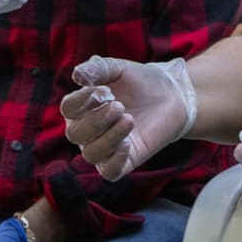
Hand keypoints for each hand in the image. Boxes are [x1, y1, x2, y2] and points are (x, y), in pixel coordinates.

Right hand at [61, 55, 196, 180]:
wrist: (172, 95)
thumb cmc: (140, 81)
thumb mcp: (118, 68)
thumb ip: (97, 68)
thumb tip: (77, 76)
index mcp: (82, 107)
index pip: (69, 108)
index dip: (83, 100)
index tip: (106, 89)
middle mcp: (88, 130)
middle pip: (75, 134)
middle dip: (96, 120)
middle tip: (120, 105)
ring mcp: (105, 148)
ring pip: (91, 153)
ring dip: (109, 137)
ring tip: (129, 119)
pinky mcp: (125, 161)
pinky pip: (109, 172)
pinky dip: (115, 161)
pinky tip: (128, 143)